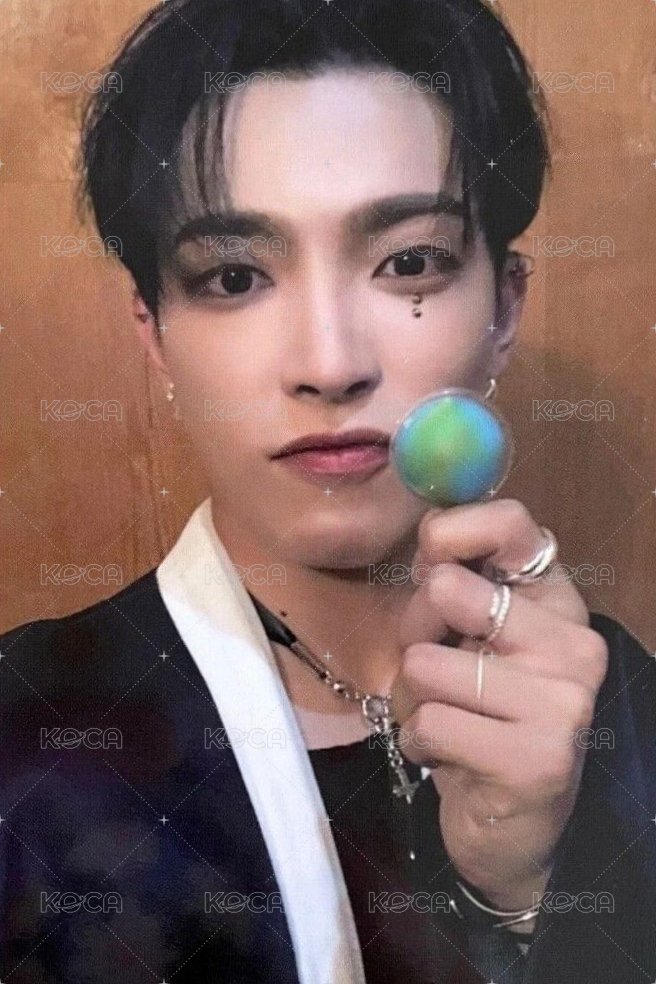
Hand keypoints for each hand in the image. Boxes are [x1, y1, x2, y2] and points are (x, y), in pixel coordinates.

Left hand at [390, 499, 608, 916]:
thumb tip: (428, 540)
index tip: (430, 567)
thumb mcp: (467, 637)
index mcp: (557, 600)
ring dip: (410, 699)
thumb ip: (453, 584)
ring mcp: (564, 702)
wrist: (513, 825)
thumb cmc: (480, 715)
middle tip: (433, 670)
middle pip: (446, 588)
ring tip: (445, 720)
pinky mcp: (539, 759)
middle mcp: (574, 643)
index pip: (510, 523)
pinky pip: (428, 723)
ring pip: (425, 663)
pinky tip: (448, 756)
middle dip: (414, 632)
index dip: (448, 533)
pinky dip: (417, 741)